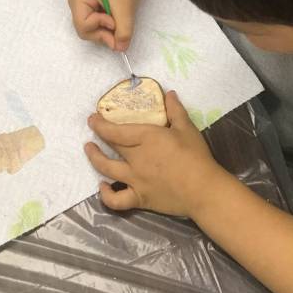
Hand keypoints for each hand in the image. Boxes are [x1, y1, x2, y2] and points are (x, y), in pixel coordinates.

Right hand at [68, 0, 141, 50]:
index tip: (114, 21)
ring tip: (119, 21)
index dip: (100, 27)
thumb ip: (123, 30)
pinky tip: (116, 19)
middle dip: (103, 33)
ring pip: (92, 31)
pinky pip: (97, 26)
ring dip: (106, 31)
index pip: (83, 26)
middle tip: (119, 28)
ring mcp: (83, 8)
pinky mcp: (91, 10)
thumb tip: (121, 49)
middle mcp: (76, 4)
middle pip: (85, 31)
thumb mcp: (125, 6)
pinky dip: (107, 28)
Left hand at [85, 91, 224, 216]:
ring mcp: (135, 180)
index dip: (101, 124)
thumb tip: (169, 93)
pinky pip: (117, 200)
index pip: (117, 130)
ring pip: (107, 169)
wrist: (203, 190)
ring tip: (89, 150)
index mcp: (146, 138)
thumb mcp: (187, 128)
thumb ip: (175, 110)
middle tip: (93, 128)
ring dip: (95, 158)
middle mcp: (136, 158)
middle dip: (99, 136)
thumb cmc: (196, 156)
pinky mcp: (140, 198)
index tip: (92, 118)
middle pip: (112, 146)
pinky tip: (103, 186)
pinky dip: (106, 194)